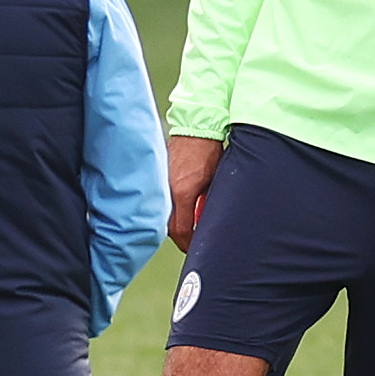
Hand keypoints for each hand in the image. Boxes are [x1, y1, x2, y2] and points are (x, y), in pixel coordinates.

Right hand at [166, 134, 224, 251]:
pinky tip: (180, 208)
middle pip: (170, 226)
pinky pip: (162, 201)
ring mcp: (161, 183)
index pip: (181, 231)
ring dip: (175, 222)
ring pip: (165, 214)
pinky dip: (171, 208)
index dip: (189, 243)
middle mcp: (168, 190)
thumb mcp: (214, 180)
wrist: (194, 127)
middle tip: (192, 241)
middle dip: (181, 237)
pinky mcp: (159, 176)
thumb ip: (208, 202)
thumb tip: (208, 219)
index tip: (195, 248)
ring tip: (188, 226)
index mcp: (182, 193)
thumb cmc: (208, 150)